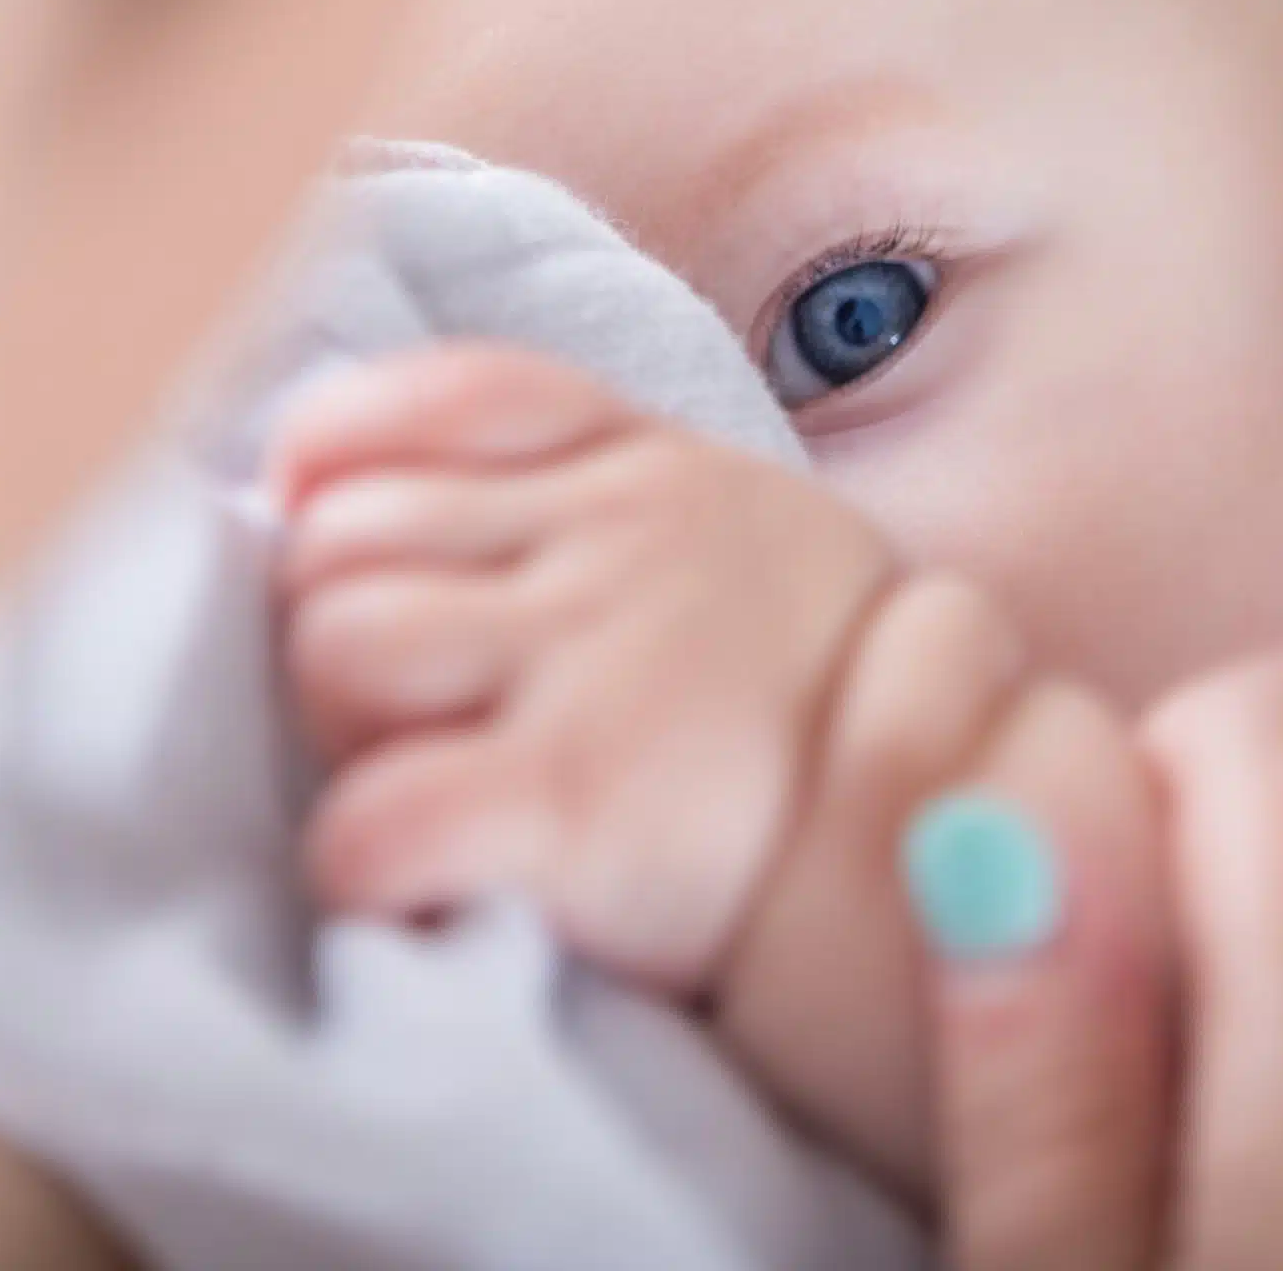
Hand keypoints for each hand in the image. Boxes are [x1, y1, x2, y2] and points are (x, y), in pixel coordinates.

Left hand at [270, 344, 895, 991]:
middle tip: (421, 717)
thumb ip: (582, 489)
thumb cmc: (812, 724)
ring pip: (336, 646)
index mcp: (655, 467)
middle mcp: (623, 539)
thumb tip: (337, 479)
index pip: (447, 395)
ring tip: (435, 784)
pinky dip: (367, 868)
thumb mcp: (736, 544)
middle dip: (343, 627)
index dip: (344, 460)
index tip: (329, 525)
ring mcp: (600, 662)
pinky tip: (434, 888)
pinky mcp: (578, 802)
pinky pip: (369, 822)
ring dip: (347, 738)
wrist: (954, 856)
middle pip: (347, 531)